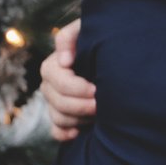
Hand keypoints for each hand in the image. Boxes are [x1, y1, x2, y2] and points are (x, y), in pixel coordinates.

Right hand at [40, 20, 94, 142]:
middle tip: (103, 105)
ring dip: (79, 119)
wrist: (115, 56)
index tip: (97, 89)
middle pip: (58, 103)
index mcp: (54, 66)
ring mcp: (55, 103)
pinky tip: (78, 132)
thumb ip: (70, 37)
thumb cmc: (101, 40)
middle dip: (82, 106)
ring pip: (58, 118)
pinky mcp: (62, 118)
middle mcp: (50, 85)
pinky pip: (55, 131)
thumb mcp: (86, 30)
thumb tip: (65, 61)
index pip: (58, 82)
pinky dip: (65, 134)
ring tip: (100, 114)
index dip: (77, 89)